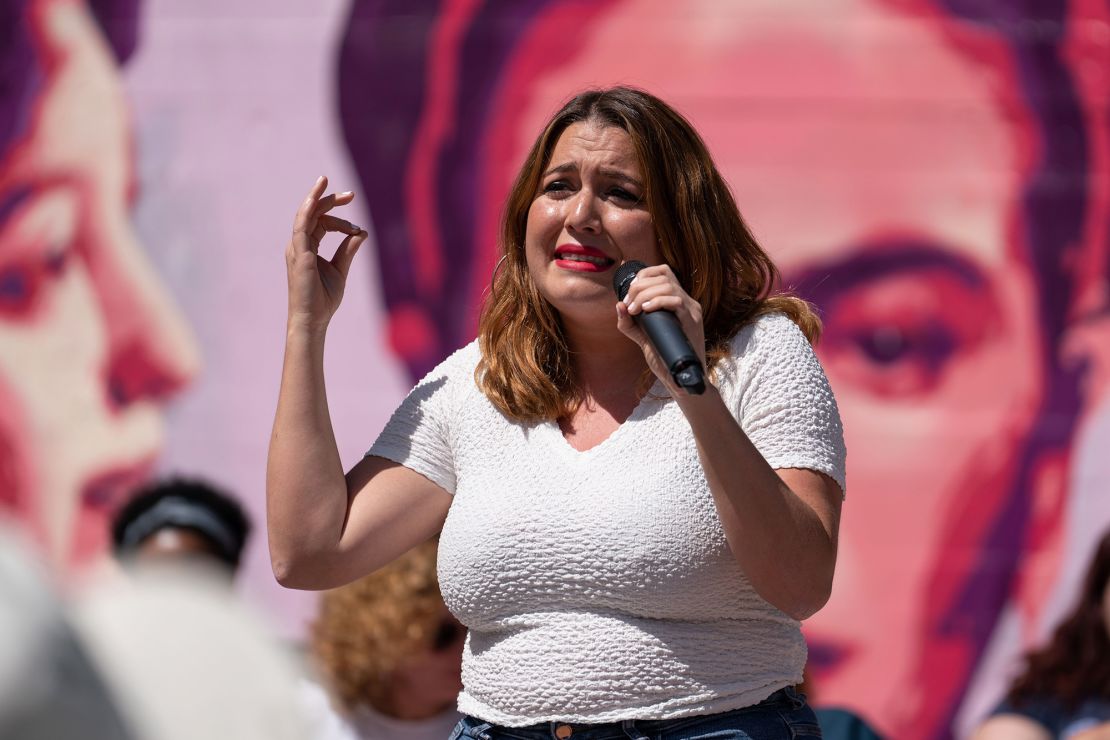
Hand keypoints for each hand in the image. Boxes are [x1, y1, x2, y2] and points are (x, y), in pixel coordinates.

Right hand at [285, 176, 366, 328]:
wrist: (313, 318)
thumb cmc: (324, 299)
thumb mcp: (340, 269)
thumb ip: (348, 249)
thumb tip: (362, 232)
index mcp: (308, 246)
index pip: (321, 222)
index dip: (340, 220)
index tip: (359, 229)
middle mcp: (299, 244)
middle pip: (313, 213)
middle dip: (330, 200)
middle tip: (351, 194)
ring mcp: (297, 247)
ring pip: (305, 214)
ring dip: (316, 197)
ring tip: (325, 180)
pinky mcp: (299, 253)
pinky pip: (301, 225)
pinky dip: (308, 209)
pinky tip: (315, 197)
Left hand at [615, 263, 705, 393]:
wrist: (678, 377)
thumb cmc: (662, 355)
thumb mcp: (641, 336)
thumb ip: (629, 322)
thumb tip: (619, 305)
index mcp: (677, 300)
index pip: (663, 271)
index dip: (644, 275)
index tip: (630, 294)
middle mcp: (686, 301)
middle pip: (663, 276)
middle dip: (639, 287)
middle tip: (629, 305)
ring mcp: (691, 310)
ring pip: (668, 286)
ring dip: (645, 294)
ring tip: (635, 309)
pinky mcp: (692, 321)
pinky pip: (677, 301)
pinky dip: (659, 301)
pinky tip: (647, 309)